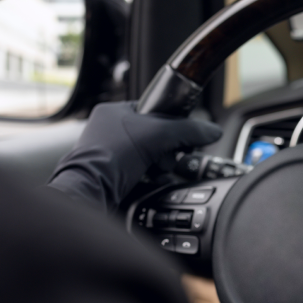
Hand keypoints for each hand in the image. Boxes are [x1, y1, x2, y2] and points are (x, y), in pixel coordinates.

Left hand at [48, 102, 221, 211]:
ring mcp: (107, 154)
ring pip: (146, 157)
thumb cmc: (110, 157)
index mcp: (113, 112)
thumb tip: (212, 131)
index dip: (169, 123)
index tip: (179, 136)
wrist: (91, 191)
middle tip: (164, 157)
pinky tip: (150, 182)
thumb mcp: (157, 136)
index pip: (152, 111)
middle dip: (163, 150)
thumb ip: (188, 131)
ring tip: (156, 171)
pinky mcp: (110, 176)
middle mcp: (107, 131)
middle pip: (152, 137)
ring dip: (157, 167)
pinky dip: (148, 180)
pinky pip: (139, 175)